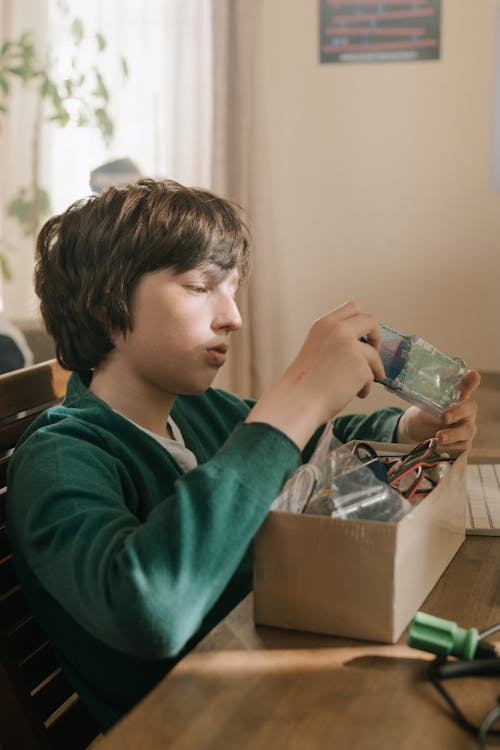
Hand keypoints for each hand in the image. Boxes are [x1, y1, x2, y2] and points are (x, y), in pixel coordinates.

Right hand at [247, 301, 384, 448]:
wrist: (297, 402)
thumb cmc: (303, 384)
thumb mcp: (315, 350)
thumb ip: (335, 342)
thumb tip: (362, 348)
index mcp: (324, 324)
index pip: (353, 307)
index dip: (362, 322)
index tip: (362, 337)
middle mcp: (338, 330)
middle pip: (371, 320)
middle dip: (376, 337)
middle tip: (372, 355)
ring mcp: (351, 347)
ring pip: (374, 355)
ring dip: (371, 371)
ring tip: (356, 386)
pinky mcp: (361, 367)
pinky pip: (372, 376)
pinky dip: (364, 388)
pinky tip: (352, 394)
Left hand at [396, 370, 480, 450]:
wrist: (415, 432)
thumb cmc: (425, 413)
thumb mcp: (425, 402)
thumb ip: (434, 393)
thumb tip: (439, 377)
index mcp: (459, 397)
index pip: (468, 386)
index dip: (470, 382)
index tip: (472, 374)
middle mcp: (466, 412)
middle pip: (469, 410)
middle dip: (457, 413)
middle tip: (443, 417)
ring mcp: (466, 429)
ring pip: (467, 431)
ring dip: (453, 435)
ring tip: (438, 437)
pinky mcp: (463, 445)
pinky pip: (462, 448)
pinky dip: (451, 448)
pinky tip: (441, 448)